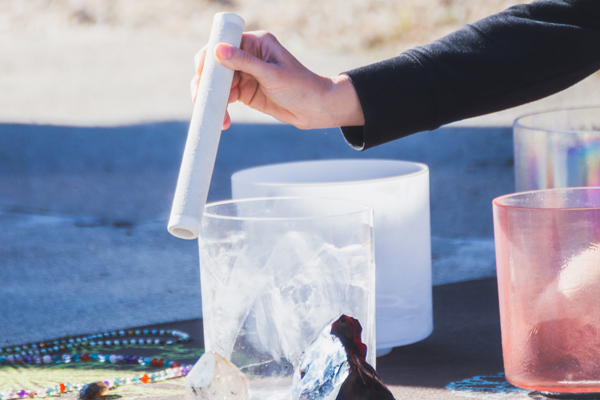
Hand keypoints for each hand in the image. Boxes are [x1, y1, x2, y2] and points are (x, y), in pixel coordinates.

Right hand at [191, 31, 363, 129]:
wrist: (315, 110)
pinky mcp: (244, 93)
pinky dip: (221, 110)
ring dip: (213, 101)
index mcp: (255, 43)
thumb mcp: (272, 74)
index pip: (223, 44)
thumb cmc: (301, 87)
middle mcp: (247, 56)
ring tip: (219, 117)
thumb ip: (245, 63)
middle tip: (201, 100)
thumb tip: (218, 50)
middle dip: (207, 84)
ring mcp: (244, 75)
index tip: (201, 73)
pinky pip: (225, 99)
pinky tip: (224, 121)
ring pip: (218, 85)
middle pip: (215, 66)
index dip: (208, 57)